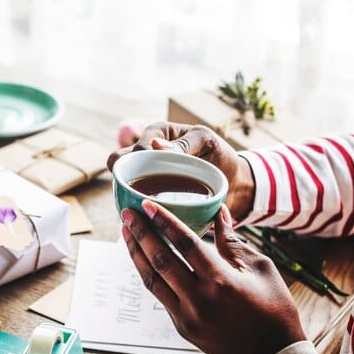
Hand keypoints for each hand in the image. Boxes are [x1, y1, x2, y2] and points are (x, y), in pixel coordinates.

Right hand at [107, 120, 255, 221]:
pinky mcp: (150, 196)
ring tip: (140, 207)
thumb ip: (183, 144)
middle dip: (123, 176)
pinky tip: (143, 219)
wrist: (234, 184)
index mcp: (157, 134)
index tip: (152, 172)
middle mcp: (146, 154)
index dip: (138, 159)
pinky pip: (134, 202)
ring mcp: (145, 176)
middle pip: (118, 162)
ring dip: (125, 194)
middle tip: (140, 189)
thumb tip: (155, 146)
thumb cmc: (220, 156)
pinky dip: (135, 210)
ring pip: (121, 184)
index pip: (136, 146)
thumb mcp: (206, 143)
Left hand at [120, 201, 305, 353]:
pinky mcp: (182, 327)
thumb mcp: (261, 269)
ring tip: (126, 233)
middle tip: (127, 214)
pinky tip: (142, 258)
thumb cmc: (274, 309)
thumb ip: (233, 241)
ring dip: (136, 254)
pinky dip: (149, 274)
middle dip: (141, 234)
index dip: (164, 221)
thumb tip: (218, 212)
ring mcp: (187, 317)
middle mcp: (199, 300)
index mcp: (221, 281)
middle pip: (160, 260)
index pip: (184, 244)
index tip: (147, 204)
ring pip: (152, 280)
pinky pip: (159, 296)